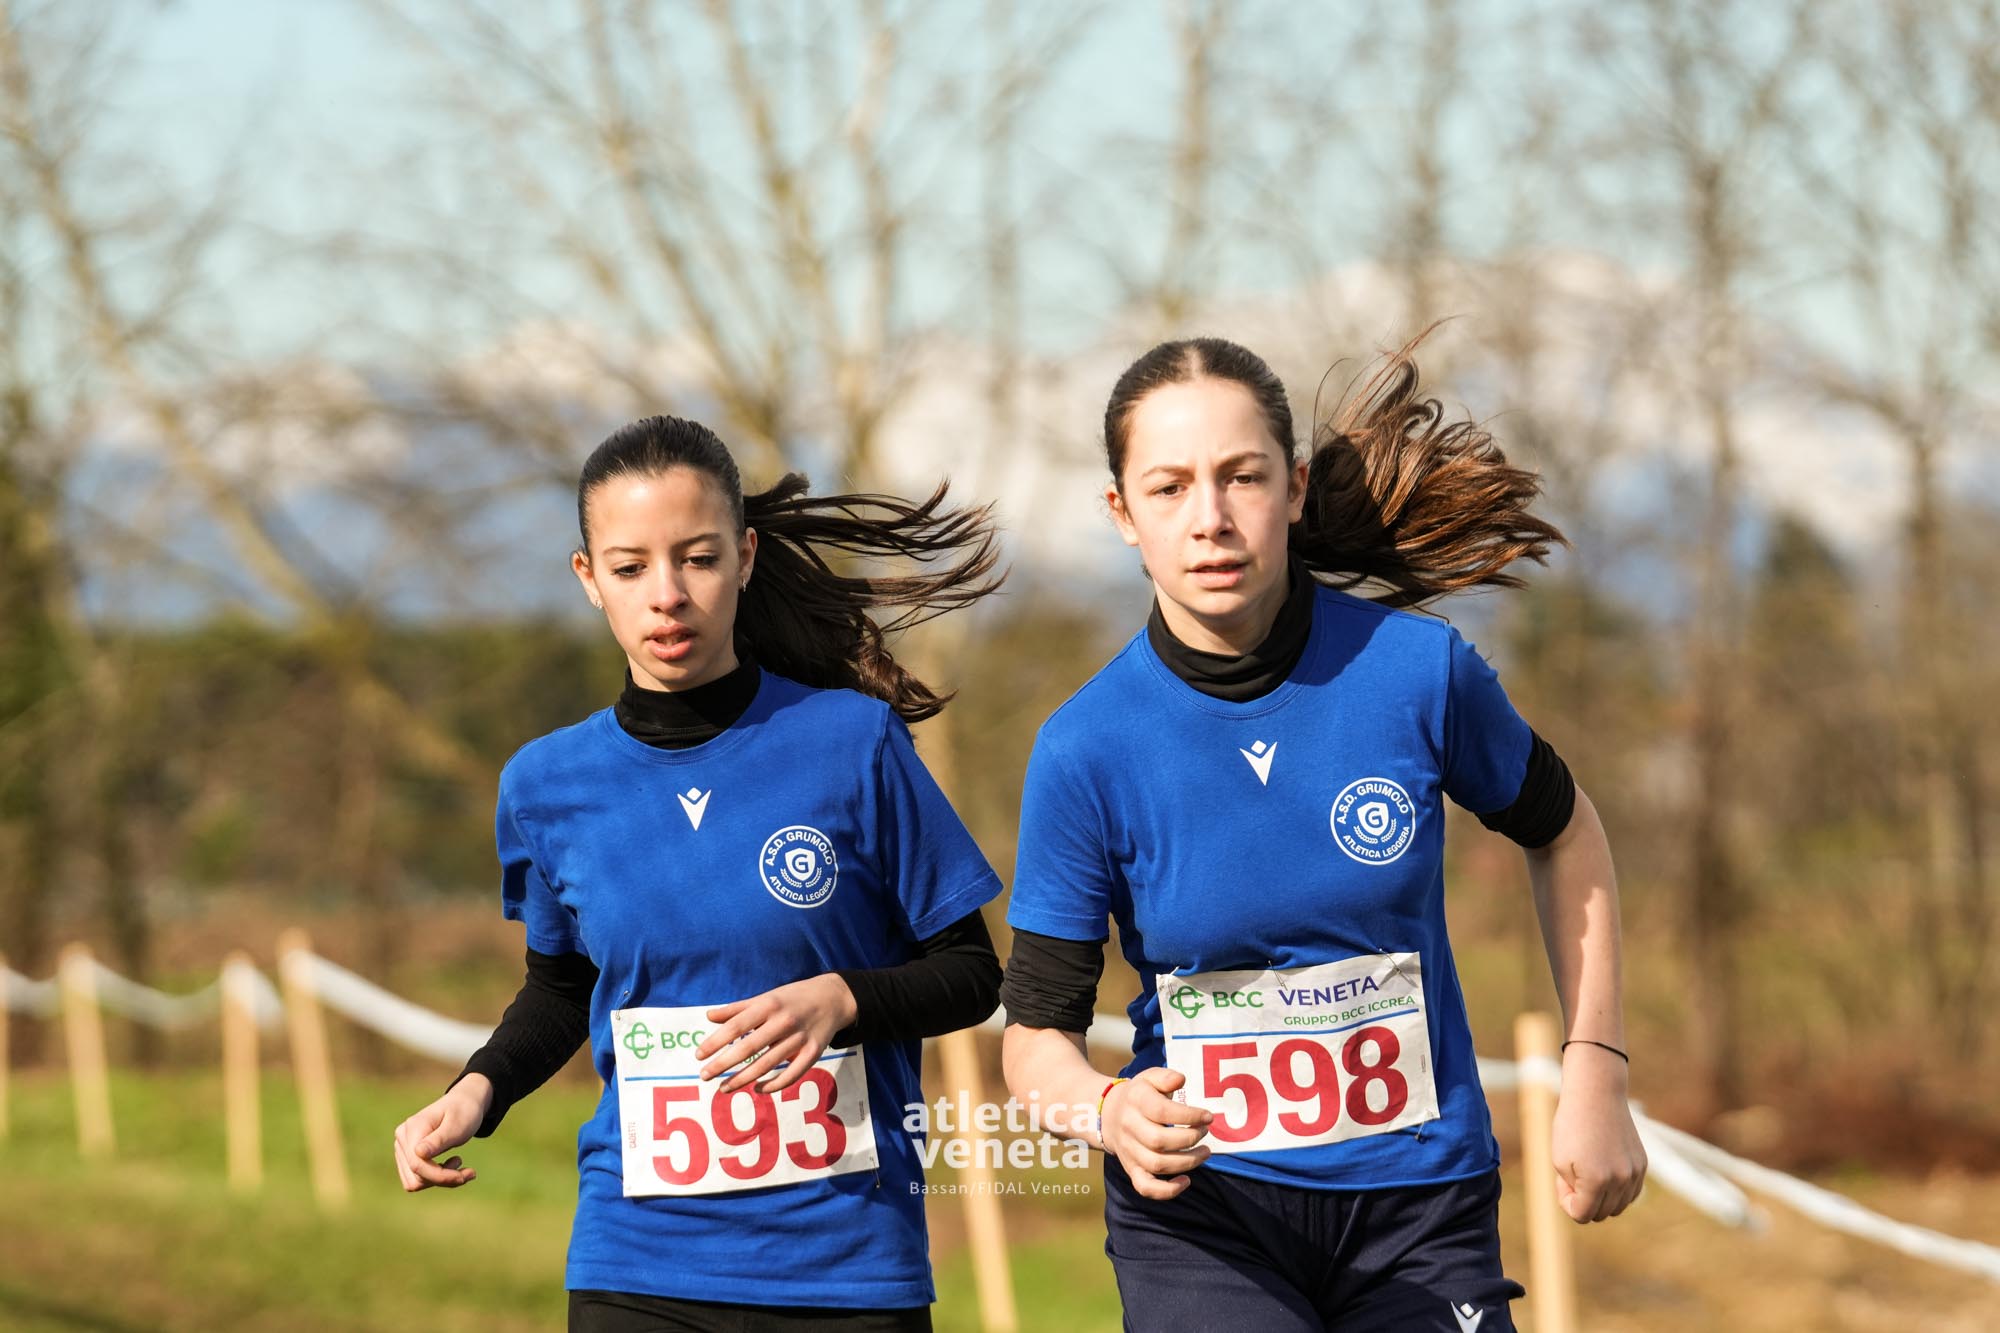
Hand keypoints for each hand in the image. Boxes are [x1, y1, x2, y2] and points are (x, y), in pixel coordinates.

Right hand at [393, 1073, 491, 1191]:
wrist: (463, 1103)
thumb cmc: (463, 1112)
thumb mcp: (457, 1125)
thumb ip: (438, 1140)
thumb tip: (418, 1153)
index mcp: (413, 1127)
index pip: (418, 1164)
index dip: (441, 1176)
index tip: (466, 1175)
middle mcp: (402, 1138)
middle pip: (416, 1176)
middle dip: (444, 1179)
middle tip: (469, 1173)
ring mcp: (402, 1147)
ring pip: (415, 1181)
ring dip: (440, 1181)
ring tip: (459, 1166)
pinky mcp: (407, 1156)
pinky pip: (416, 1179)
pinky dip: (435, 1179)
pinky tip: (450, 1167)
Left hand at [696, 974, 857, 1095]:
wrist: (832, 998)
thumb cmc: (792, 998)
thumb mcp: (765, 997)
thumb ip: (737, 1008)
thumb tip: (709, 1016)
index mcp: (769, 1005)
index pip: (736, 1026)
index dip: (716, 1042)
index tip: (698, 1055)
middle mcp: (783, 1021)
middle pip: (749, 1047)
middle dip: (724, 1064)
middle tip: (704, 1075)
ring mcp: (799, 1038)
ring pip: (767, 1064)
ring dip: (743, 1079)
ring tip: (723, 1088)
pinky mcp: (813, 1052)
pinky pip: (792, 1074)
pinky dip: (774, 1085)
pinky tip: (757, 1088)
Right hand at [1101, 1066, 1213, 1200]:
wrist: (1108, 1114)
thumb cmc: (1140, 1096)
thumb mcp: (1149, 1078)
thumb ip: (1165, 1077)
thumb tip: (1181, 1080)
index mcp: (1135, 1101)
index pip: (1161, 1111)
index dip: (1188, 1116)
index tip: (1207, 1117)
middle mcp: (1129, 1127)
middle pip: (1159, 1141)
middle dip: (1189, 1139)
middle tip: (1205, 1132)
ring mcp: (1129, 1151)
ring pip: (1157, 1164)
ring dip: (1187, 1162)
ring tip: (1205, 1153)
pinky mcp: (1131, 1169)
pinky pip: (1145, 1187)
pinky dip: (1167, 1191)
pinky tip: (1186, 1181)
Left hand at [1550, 1045, 1646, 1221]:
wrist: (1596, 1095)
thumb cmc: (1571, 1126)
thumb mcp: (1560, 1161)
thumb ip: (1574, 1192)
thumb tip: (1589, 1209)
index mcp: (1596, 1181)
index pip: (1581, 1215)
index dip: (1566, 1201)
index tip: (1562, 1179)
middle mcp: (1620, 1180)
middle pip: (1601, 1214)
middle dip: (1583, 1200)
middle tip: (1573, 1174)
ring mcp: (1635, 1173)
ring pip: (1618, 1207)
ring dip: (1601, 1198)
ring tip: (1588, 1172)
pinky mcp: (1643, 1165)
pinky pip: (1630, 1194)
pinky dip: (1617, 1191)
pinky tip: (1604, 1172)